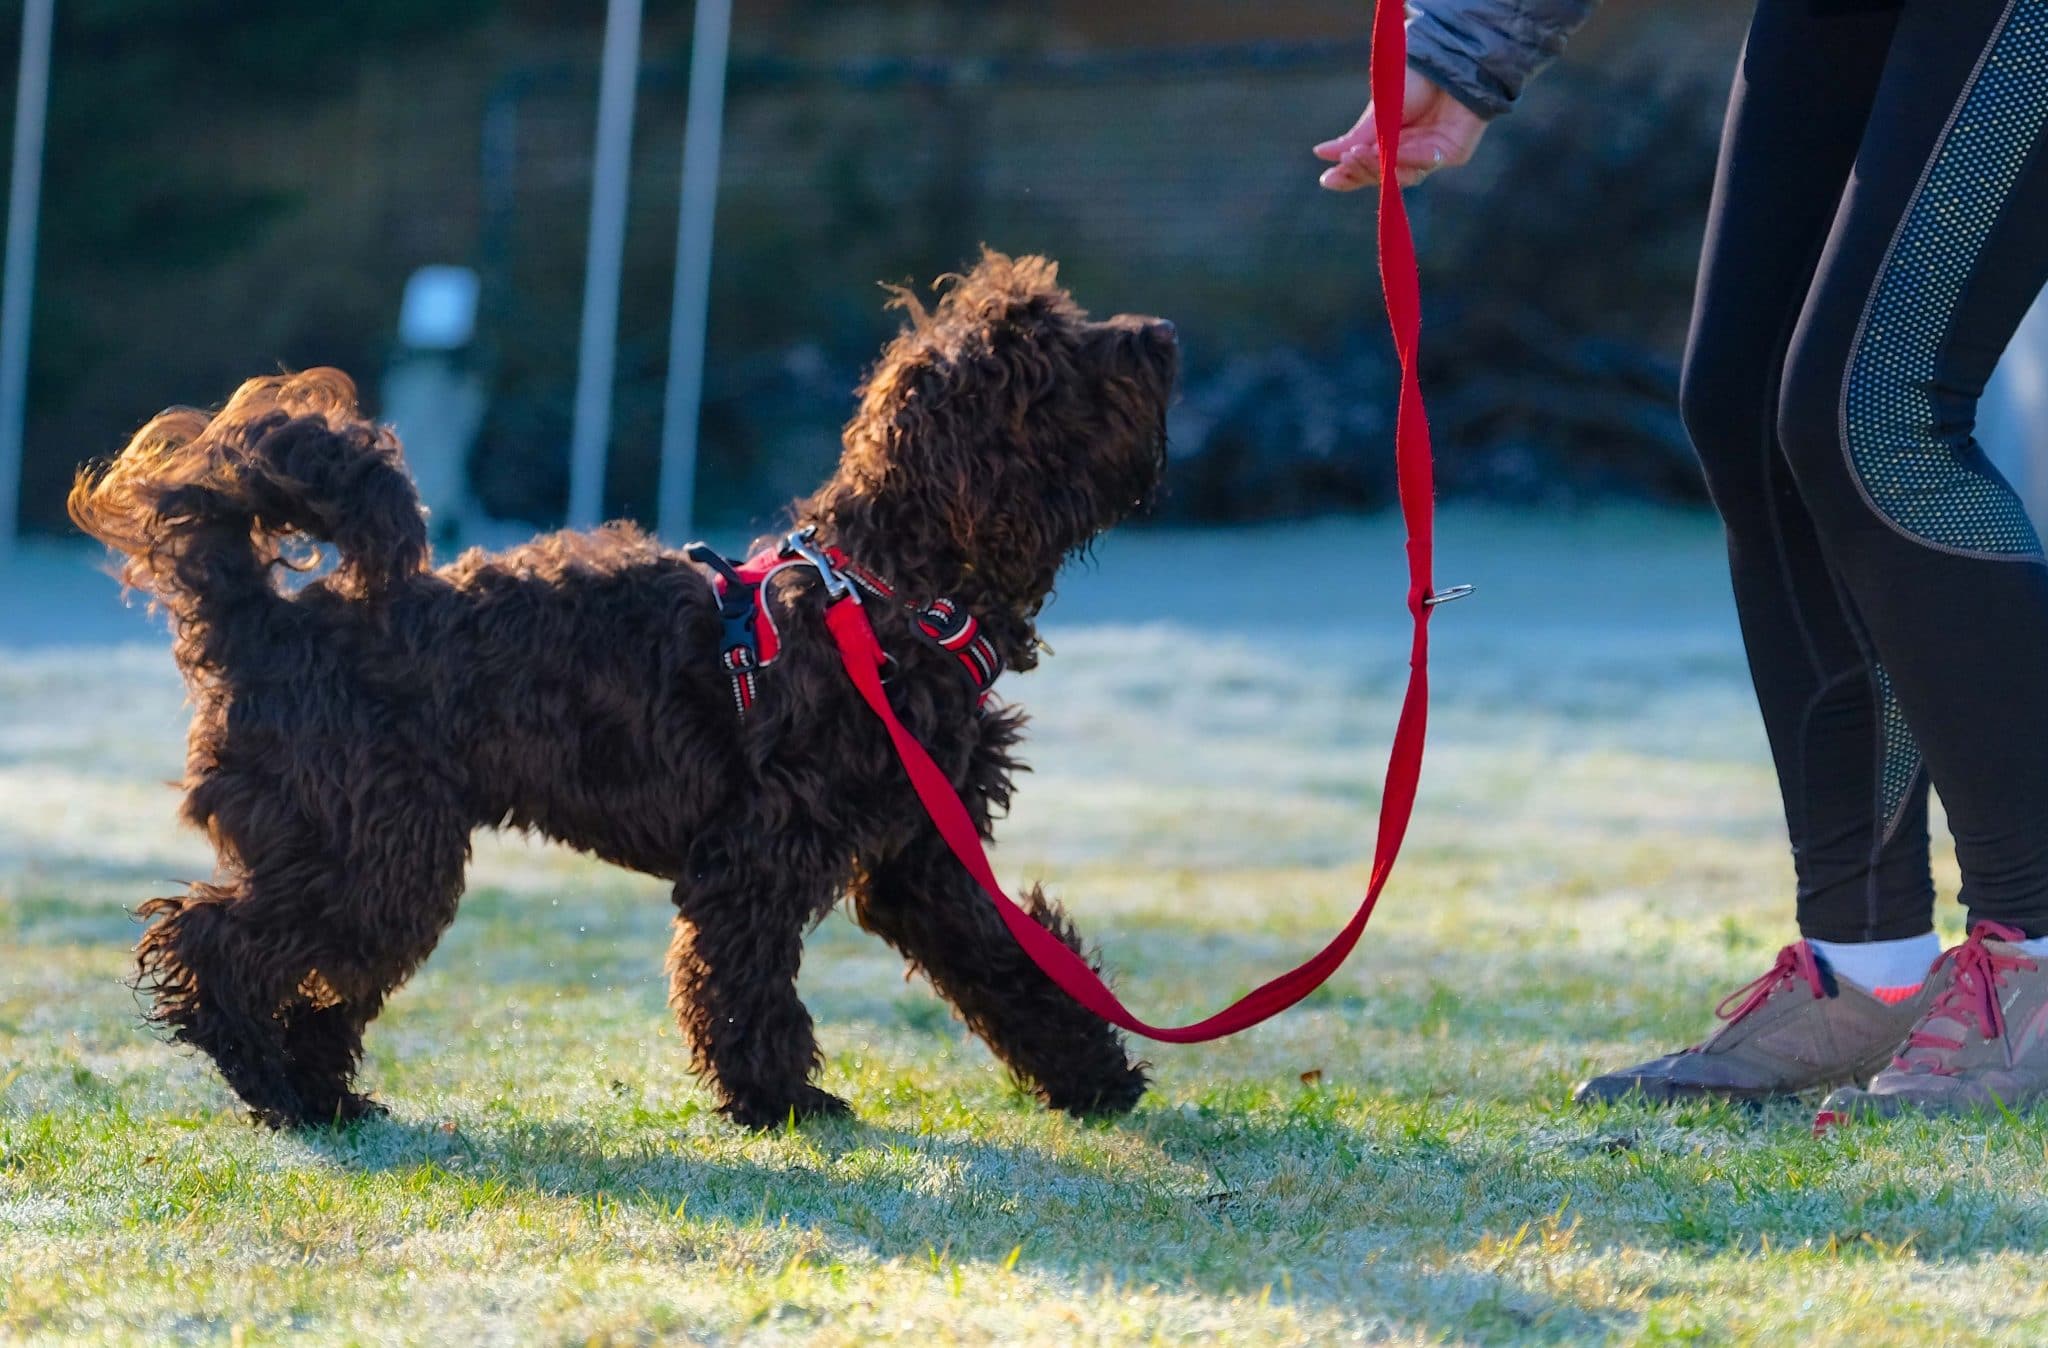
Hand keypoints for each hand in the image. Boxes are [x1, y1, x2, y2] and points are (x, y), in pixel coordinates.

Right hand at [1314, 67, 1488, 190]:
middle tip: (1346, 159)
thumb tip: (1321, 153)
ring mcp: (1430, 156)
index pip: (1366, 168)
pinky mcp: (1451, 154)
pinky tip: (1390, 150)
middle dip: (1361, 170)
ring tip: (1360, 153)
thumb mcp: (1379, 109)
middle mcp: (1409, 154)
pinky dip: (1406, 158)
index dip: (1347, 177)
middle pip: (1382, 177)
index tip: (1327, 179)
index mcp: (1388, 143)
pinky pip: (1425, 163)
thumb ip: (1356, 136)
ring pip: (1403, 177)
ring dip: (1380, 167)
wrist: (1449, 60)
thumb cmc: (1415, 80)